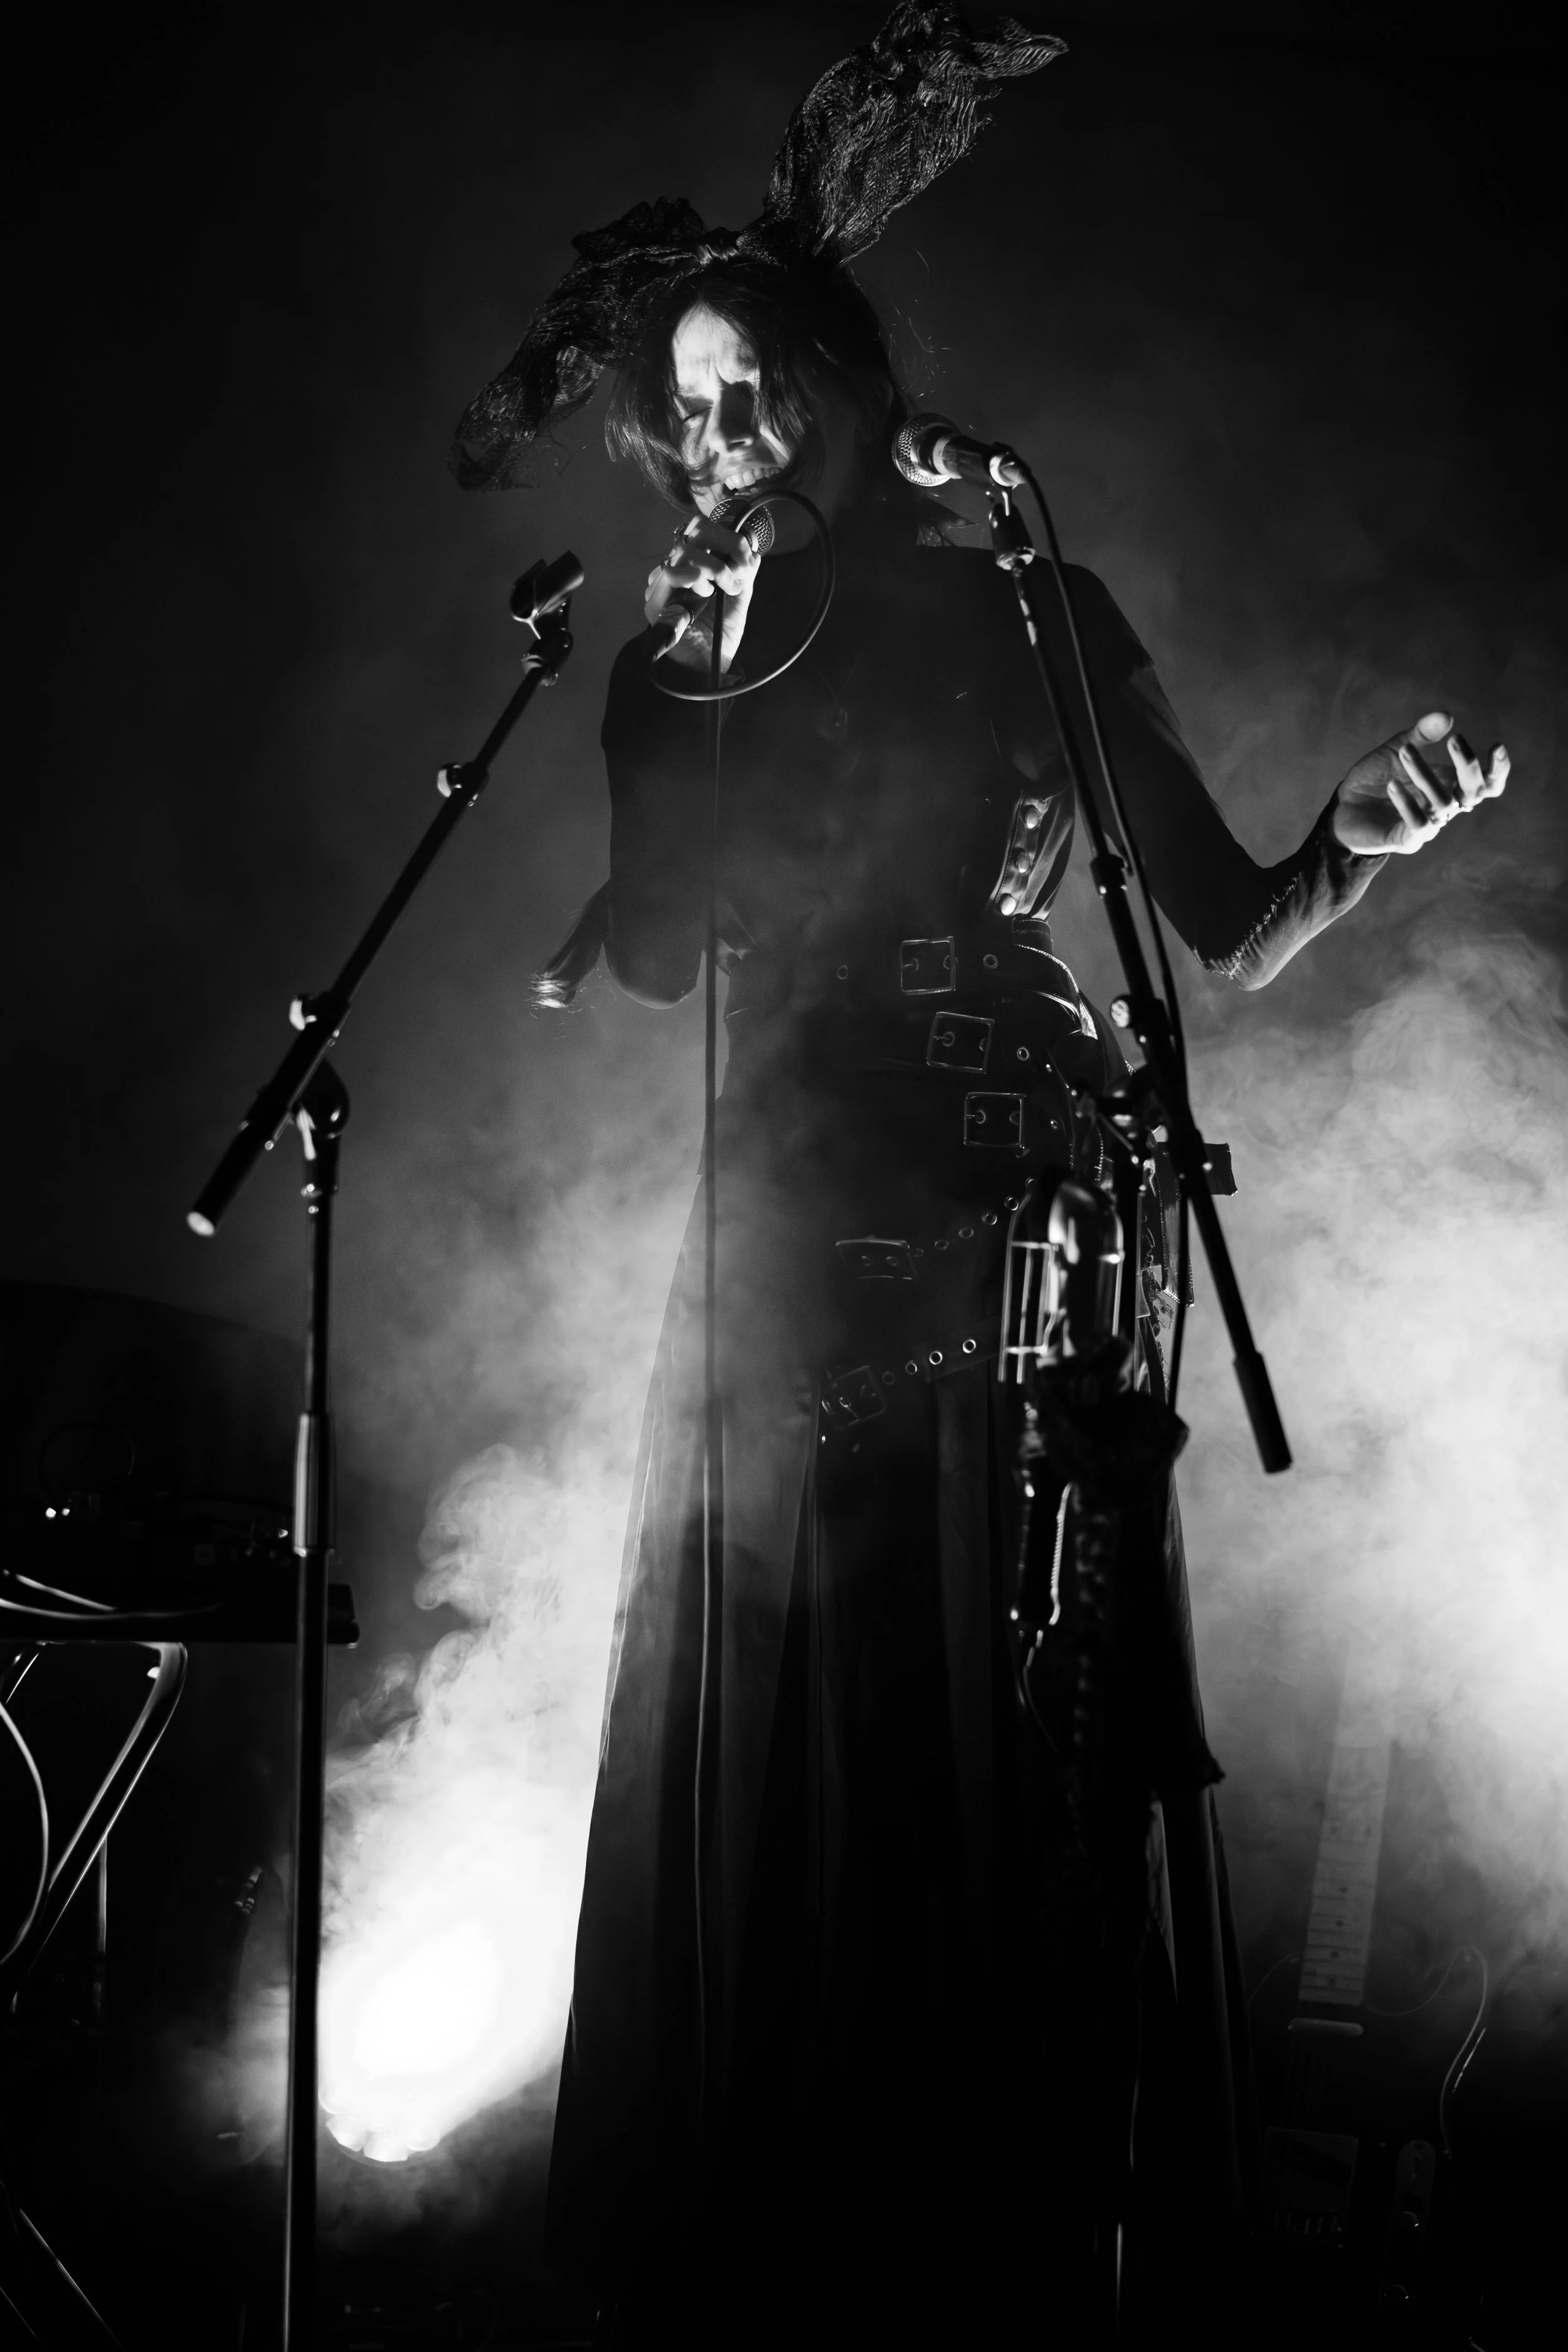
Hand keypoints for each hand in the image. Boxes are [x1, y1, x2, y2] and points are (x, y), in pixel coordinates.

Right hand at [644, 511, 760, 674]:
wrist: (706, 670)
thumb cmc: (719, 640)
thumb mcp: (738, 603)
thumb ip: (744, 577)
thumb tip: (754, 553)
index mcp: (693, 566)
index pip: (701, 530)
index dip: (726, 536)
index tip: (746, 560)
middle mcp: (676, 571)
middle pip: (692, 532)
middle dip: (724, 546)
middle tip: (738, 574)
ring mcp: (663, 585)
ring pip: (683, 550)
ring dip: (712, 565)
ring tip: (722, 588)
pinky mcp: (655, 602)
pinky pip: (669, 573)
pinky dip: (693, 576)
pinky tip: (705, 593)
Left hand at [1330, 709, 1509, 856]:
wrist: (1343, 807)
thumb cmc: (1376, 778)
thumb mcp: (1398, 748)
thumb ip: (1421, 734)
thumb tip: (1446, 716)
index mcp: (1450, 784)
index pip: (1487, 783)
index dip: (1498, 769)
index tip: (1496, 746)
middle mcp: (1445, 807)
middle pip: (1474, 792)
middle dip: (1468, 765)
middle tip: (1454, 740)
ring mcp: (1429, 826)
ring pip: (1442, 803)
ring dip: (1425, 775)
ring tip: (1404, 751)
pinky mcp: (1407, 840)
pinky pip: (1417, 824)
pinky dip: (1407, 804)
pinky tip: (1392, 786)